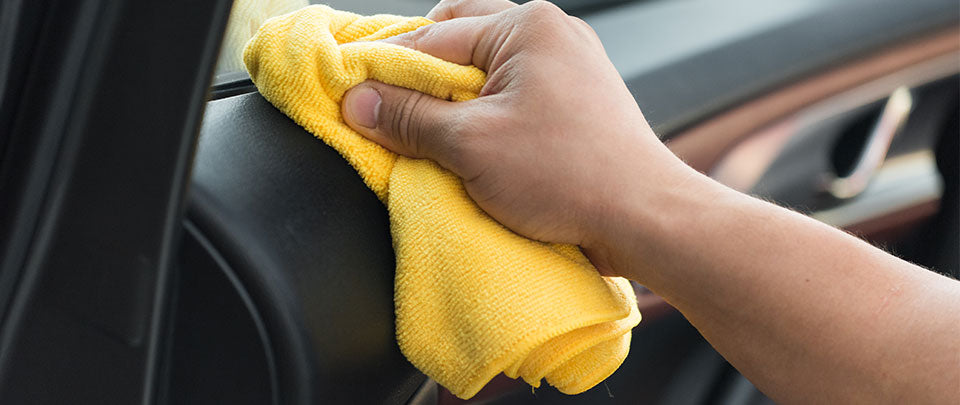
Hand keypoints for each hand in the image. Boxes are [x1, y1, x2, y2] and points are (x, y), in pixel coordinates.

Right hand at [342, 0, 699, 277]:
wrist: (645, 217)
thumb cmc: (571, 175)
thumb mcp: (471, 146)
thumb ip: (409, 119)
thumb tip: (359, 102)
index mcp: (526, 27)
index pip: (432, 41)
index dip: (387, 73)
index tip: (353, 99)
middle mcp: (551, 34)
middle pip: (460, 46)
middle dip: (423, 82)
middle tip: (390, 116)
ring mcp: (569, 65)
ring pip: (487, 73)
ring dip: (454, 102)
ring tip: (431, 138)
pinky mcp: (577, 100)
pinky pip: (515, 95)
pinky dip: (486, 115)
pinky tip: (471, 146)